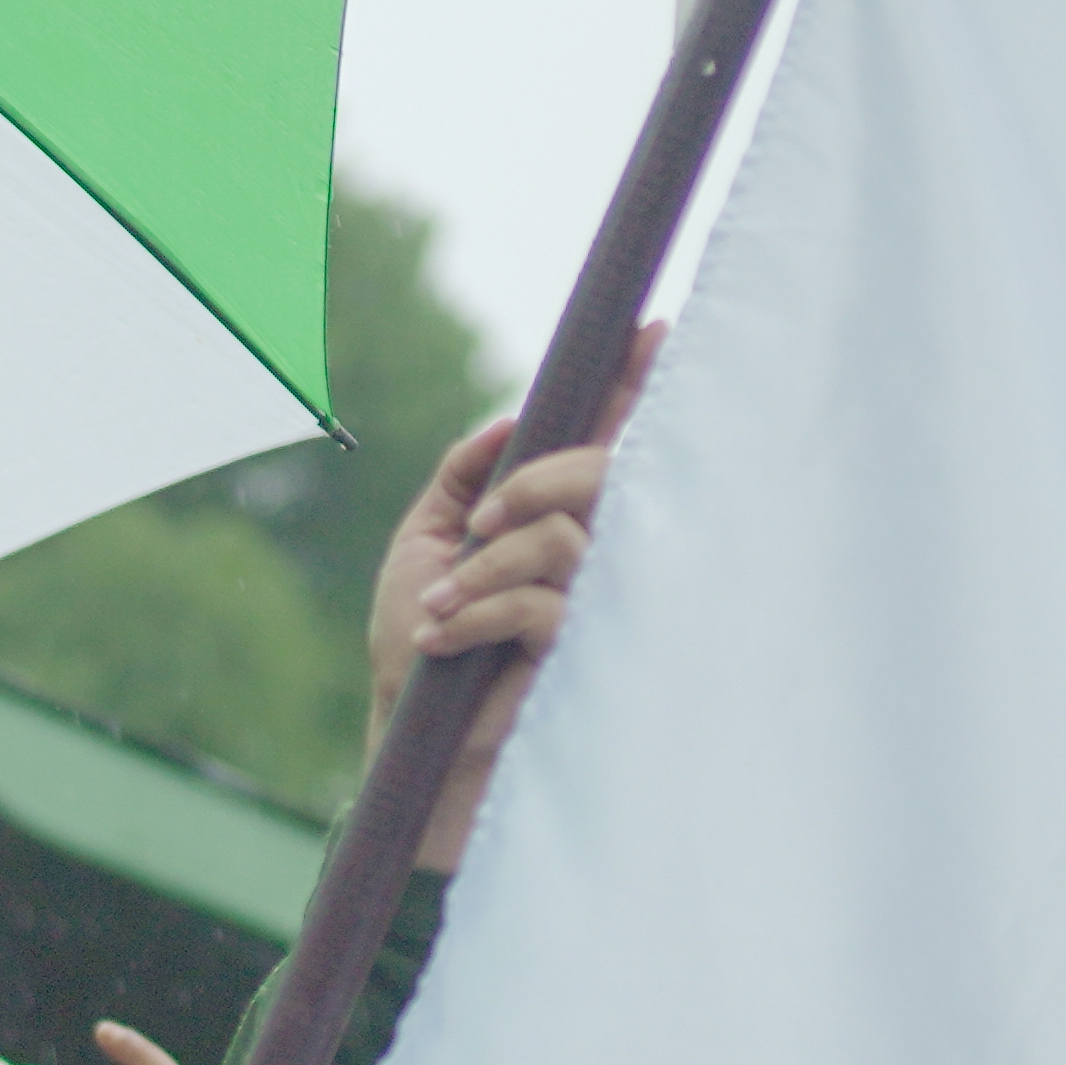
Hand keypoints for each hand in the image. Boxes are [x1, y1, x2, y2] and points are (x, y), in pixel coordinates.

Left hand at [368, 325, 656, 868]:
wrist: (412, 736)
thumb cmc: (419, 643)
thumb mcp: (424, 540)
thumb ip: (464, 475)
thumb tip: (509, 421)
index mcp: (553, 516)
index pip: (605, 439)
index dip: (632, 385)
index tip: (652, 328)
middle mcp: (588, 549)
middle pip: (603, 471)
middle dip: (540, 480)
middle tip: (483, 520)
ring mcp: (592, 599)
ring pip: (563, 537)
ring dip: (484, 567)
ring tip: (437, 605)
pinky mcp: (580, 648)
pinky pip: (538, 601)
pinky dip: (475, 611)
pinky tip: (440, 636)